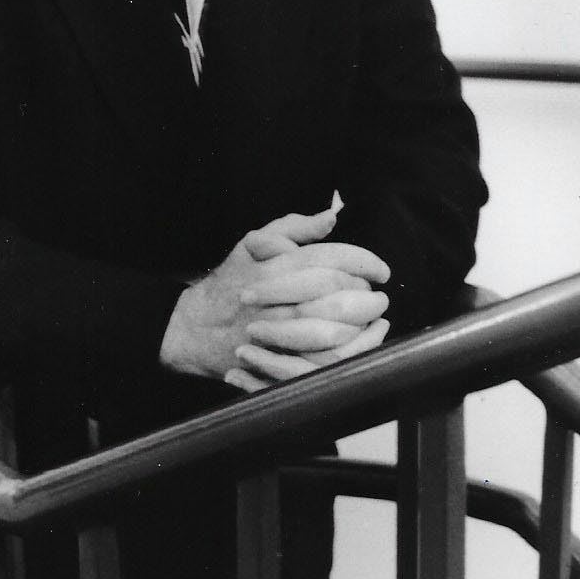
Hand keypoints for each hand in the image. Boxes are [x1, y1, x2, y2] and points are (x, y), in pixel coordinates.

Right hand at [158, 210, 389, 380]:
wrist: (197, 328)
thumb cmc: (232, 280)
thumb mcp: (254, 242)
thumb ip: (295, 226)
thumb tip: (332, 215)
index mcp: (273, 267)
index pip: (331, 260)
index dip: (364, 263)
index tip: (381, 271)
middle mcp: (277, 300)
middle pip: (338, 296)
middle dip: (367, 295)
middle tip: (379, 295)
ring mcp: (278, 335)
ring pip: (336, 332)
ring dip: (363, 324)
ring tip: (374, 318)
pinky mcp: (280, 363)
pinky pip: (325, 363)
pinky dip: (351, 353)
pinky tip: (362, 342)